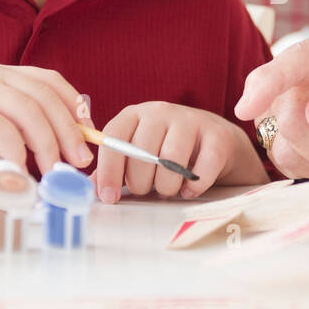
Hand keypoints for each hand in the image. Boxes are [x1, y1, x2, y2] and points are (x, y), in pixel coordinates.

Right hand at [0, 61, 92, 182]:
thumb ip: (28, 127)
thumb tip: (78, 135)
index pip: (48, 81)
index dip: (74, 106)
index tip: (88, 135)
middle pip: (44, 95)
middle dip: (68, 130)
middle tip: (79, 161)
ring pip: (29, 111)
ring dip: (48, 144)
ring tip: (54, 171)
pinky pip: (4, 130)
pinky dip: (19, 154)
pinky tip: (20, 172)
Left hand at [93, 102, 267, 202]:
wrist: (216, 140)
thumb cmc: (169, 150)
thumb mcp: (139, 153)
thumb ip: (115, 168)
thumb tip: (91, 187)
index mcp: (135, 114)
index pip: (114, 138)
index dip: (108, 170)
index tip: (109, 197)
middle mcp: (161, 111)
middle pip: (142, 153)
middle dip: (141, 183)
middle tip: (147, 190)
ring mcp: (191, 120)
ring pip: (170, 162)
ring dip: (167, 187)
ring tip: (168, 190)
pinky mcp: (217, 136)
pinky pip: (201, 170)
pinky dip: (193, 187)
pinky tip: (189, 190)